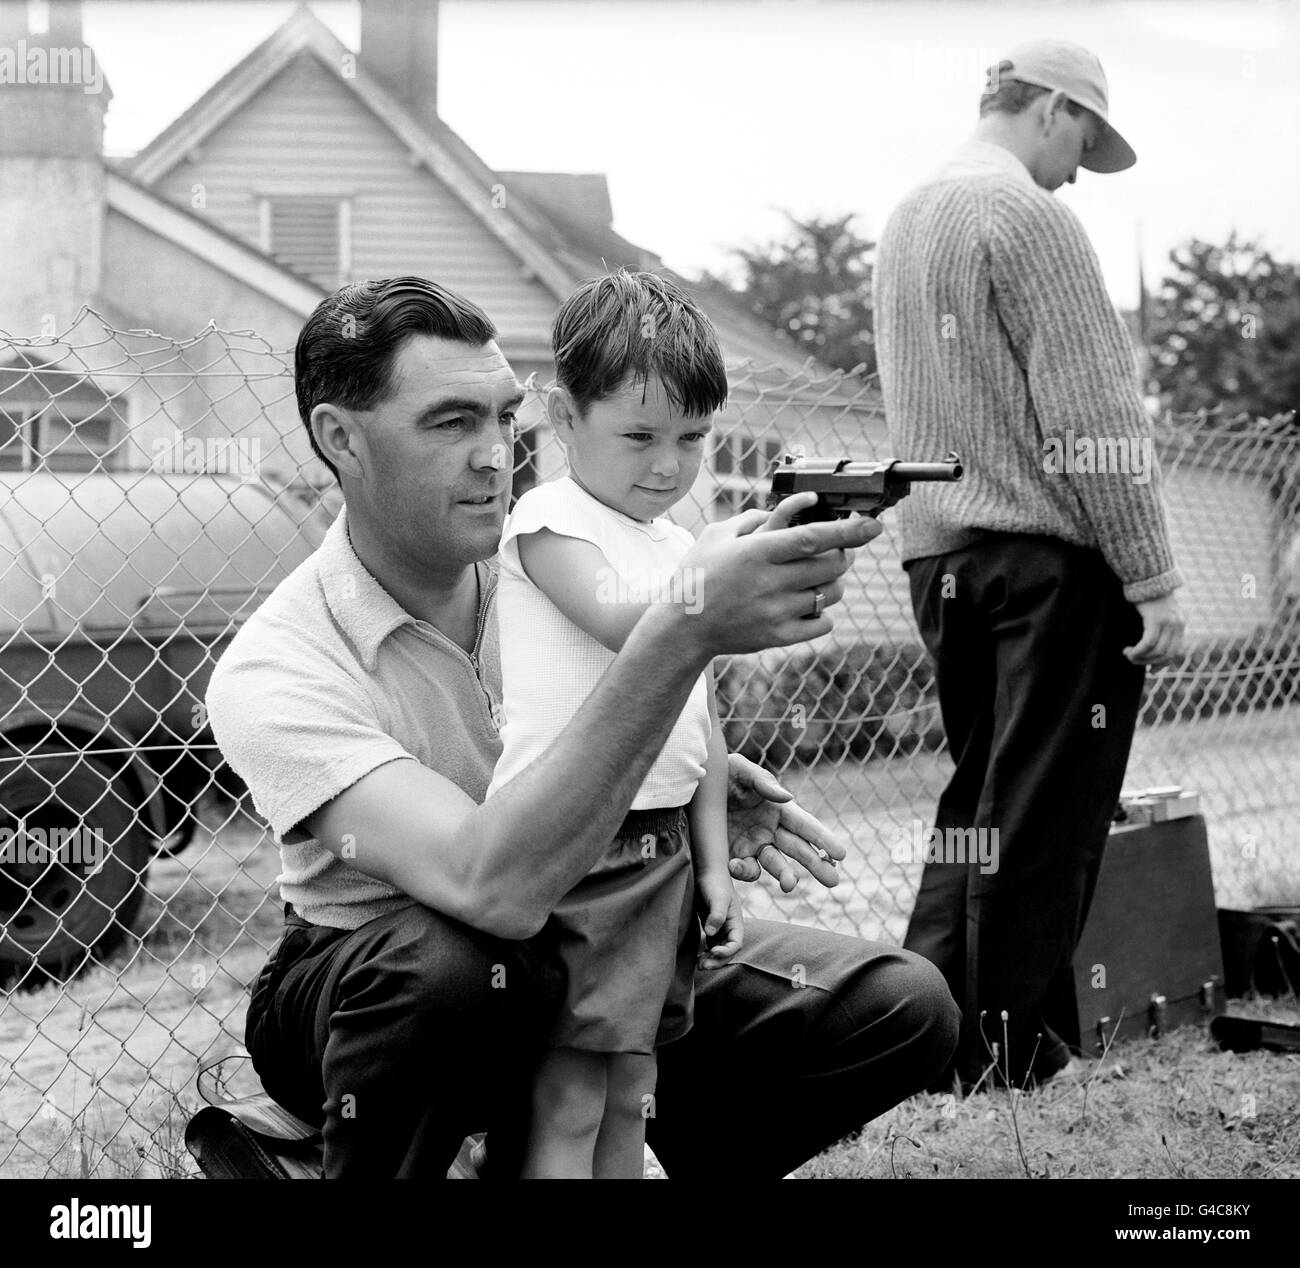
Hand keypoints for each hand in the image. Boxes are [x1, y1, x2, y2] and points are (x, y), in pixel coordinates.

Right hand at [672, 493, 881, 656]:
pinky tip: (806, 604)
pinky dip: (822, 612)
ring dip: (833, 582)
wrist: (682, 627)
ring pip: (830, 593)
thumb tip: (797, 505)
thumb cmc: (698, 575)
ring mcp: (776, 612)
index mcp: (756, 552)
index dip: (848, 531)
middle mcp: (769, 582)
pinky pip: (821, 623)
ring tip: (817, 577)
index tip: (874, 525)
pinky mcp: (778, 637)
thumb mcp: (716, 535)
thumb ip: (754, 517)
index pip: (813, 538)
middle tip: (838, 549)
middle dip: (842, 554)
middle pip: (830, 565)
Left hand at [696, 869, 743, 968]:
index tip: (713, 951)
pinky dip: (706, 953)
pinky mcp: (711, 926)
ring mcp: (721, 928)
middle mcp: (730, 927)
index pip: (736, 943)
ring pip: (719, 950)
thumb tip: (711, 933)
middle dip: (717, 960)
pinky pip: (711, 945)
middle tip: (702, 965)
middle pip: (728, 951)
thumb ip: (716, 915)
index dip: (726, 951)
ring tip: (699, 965)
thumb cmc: (714, 882)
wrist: (706, 871)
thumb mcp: (718, 897)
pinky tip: (696, 957)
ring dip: (711, 959)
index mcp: (736, 921)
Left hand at [724, 752, 845, 891]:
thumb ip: (763, 782)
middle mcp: (770, 830)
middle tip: (834, 880)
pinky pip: (746, 870)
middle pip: (799, 850)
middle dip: (817, 865)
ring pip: (777, 866)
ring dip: (786, 876)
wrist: (691, 788)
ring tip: (790, 885)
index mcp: (778, 809)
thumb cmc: (722, 773)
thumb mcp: (740, 771)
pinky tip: (737, 865)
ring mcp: (753, 845)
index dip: (823, 839)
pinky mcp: (734, 857)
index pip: (806, 826)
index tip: (841, 853)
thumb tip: (787, 797)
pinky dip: (745, 871)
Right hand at [1123, 594, 1185, 666]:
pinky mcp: (1156, 620)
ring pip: (1156, 651)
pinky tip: (1128, 650)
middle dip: (1148, 662)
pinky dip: (1137, 651)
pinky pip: (1147, 643)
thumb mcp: (1158, 612)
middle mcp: (1177, 625)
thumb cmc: (1148, 594)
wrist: (1148, 576)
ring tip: (1128, 654)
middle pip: (1165, 655)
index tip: (1151, 670)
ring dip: (1140, 658)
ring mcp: (1168, 623)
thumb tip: (1152, 645)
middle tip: (1133, 660)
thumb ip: (1160, 626)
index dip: (1163, 664)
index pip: (1175, 652)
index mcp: (1179, 624)